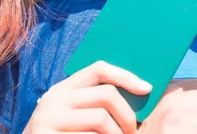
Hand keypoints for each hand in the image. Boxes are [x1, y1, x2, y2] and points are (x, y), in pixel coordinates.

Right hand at [23, 61, 151, 133]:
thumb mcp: (73, 115)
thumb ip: (93, 102)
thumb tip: (138, 92)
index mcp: (64, 88)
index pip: (99, 69)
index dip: (126, 76)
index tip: (147, 89)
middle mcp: (55, 98)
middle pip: (107, 95)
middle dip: (127, 116)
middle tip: (132, 133)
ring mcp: (49, 118)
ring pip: (101, 119)